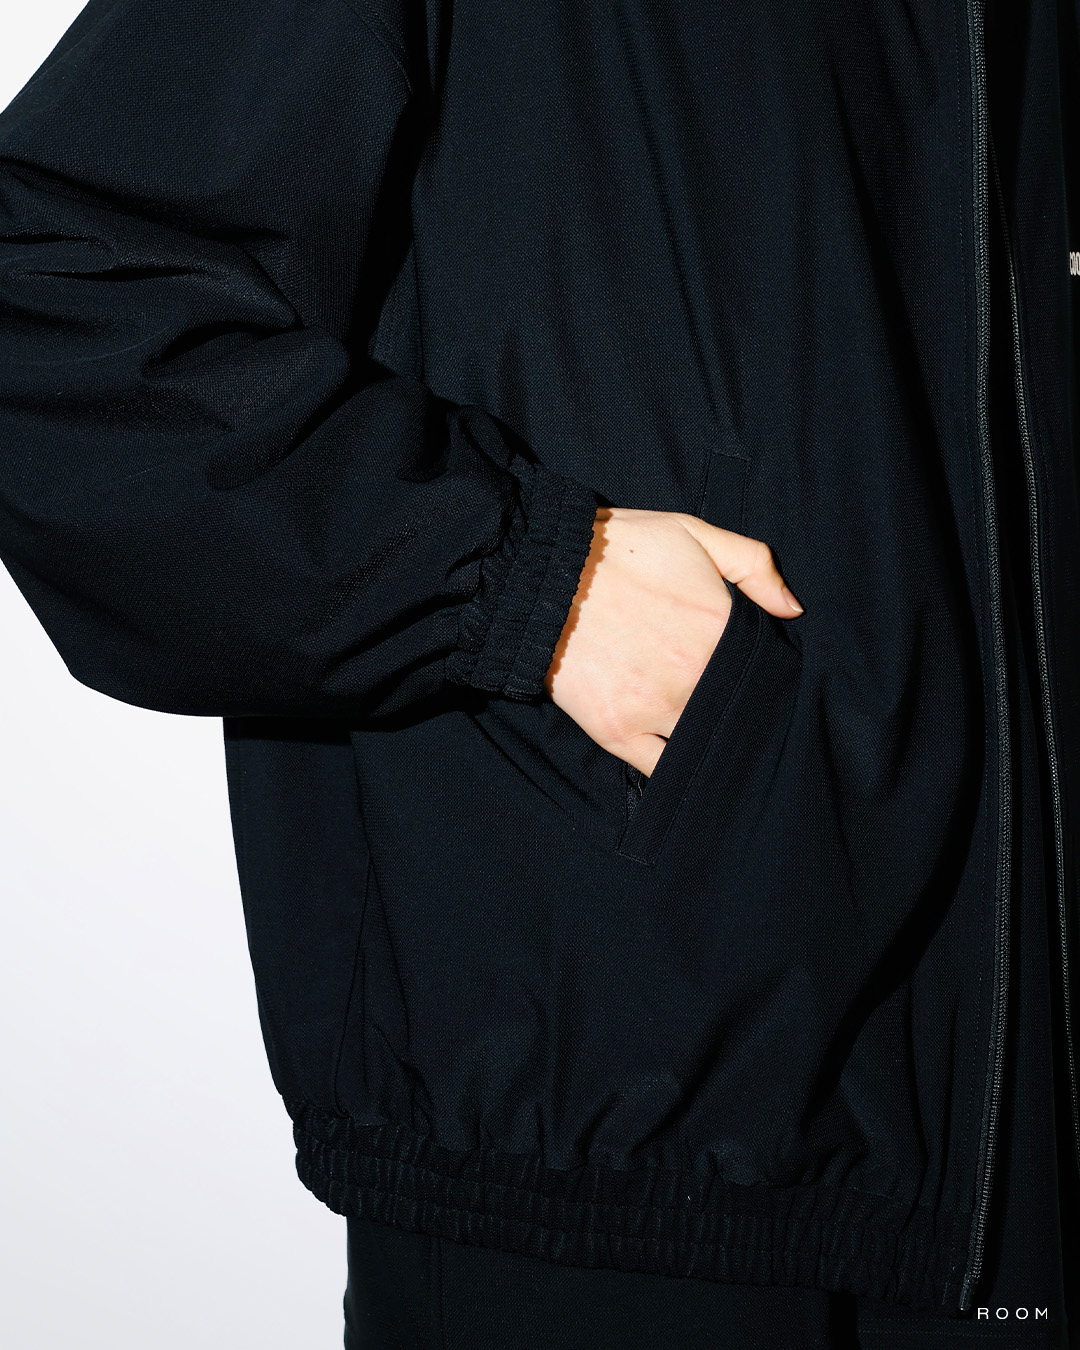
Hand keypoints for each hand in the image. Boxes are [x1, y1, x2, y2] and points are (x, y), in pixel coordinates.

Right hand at [544, 508, 803, 775]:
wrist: (538, 575)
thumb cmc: (617, 548)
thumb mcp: (692, 532)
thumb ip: (753, 564)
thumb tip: (794, 610)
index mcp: (719, 627)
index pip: (767, 669)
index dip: (766, 674)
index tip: (756, 674)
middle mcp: (694, 675)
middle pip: (738, 710)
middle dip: (741, 709)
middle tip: (731, 703)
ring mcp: (655, 708)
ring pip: (704, 742)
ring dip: (712, 740)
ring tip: (709, 732)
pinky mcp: (616, 731)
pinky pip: (661, 769)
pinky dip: (676, 769)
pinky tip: (683, 761)